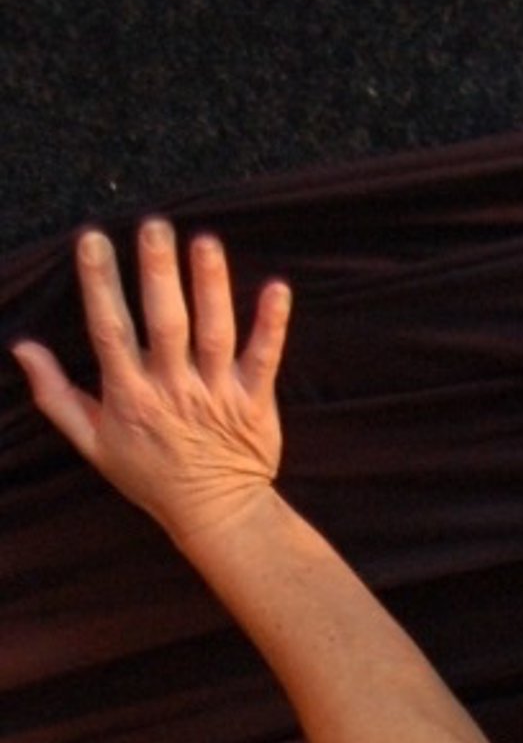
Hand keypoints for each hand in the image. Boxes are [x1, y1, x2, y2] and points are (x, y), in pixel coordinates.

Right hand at [11, 221, 289, 549]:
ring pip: (214, 333)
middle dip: (158, 274)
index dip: (100, 284)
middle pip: (166, 324)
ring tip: (205, 242)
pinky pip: (265, 358)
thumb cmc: (151, 475)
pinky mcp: (255, 403)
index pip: (111, 331)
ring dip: (211, 286)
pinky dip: (272, 324)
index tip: (92, 240)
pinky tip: (277, 288)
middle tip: (154, 226)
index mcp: (131, 396)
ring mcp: (217, 395)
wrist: (217, 516)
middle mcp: (174, 390)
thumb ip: (57, 395)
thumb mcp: (94, 443)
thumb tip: (23, 348)